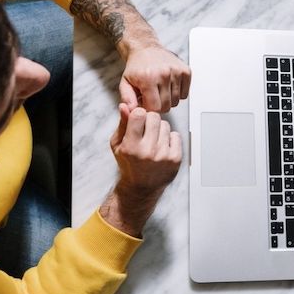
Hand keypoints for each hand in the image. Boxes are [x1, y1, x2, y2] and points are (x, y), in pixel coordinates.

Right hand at [100, 104, 181, 235]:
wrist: (141, 187)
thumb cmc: (128, 163)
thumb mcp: (117, 145)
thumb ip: (122, 124)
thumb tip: (124, 105)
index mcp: (131, 147)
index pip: (139, 114)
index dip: (138, 114)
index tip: (137, 119)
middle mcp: (148, 151)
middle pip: (154, 117)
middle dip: (150, 120)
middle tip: (146, 130)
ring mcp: (163, 155)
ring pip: (166, 125)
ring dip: (159, 129)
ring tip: (153, 140)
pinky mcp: (175, 159)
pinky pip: (176, 135)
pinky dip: (170, 138)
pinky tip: (162, 147)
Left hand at [119, 45, 190, 112]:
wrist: (146, 48)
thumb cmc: (136, 67)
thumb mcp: (125, 83)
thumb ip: (127, 99)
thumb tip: (132, 111)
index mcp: (149, 78)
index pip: (155, 108)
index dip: (149, 109)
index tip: (145, 102)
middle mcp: (164, 74)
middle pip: (167, 106)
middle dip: (159, 106)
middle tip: (152, 97)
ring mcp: (177, 72)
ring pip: (176, 102)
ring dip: (168, 100)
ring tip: (159, 91)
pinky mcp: (186, 71)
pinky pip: (184, 94)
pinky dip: (177, 94)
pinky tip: (168, 87)